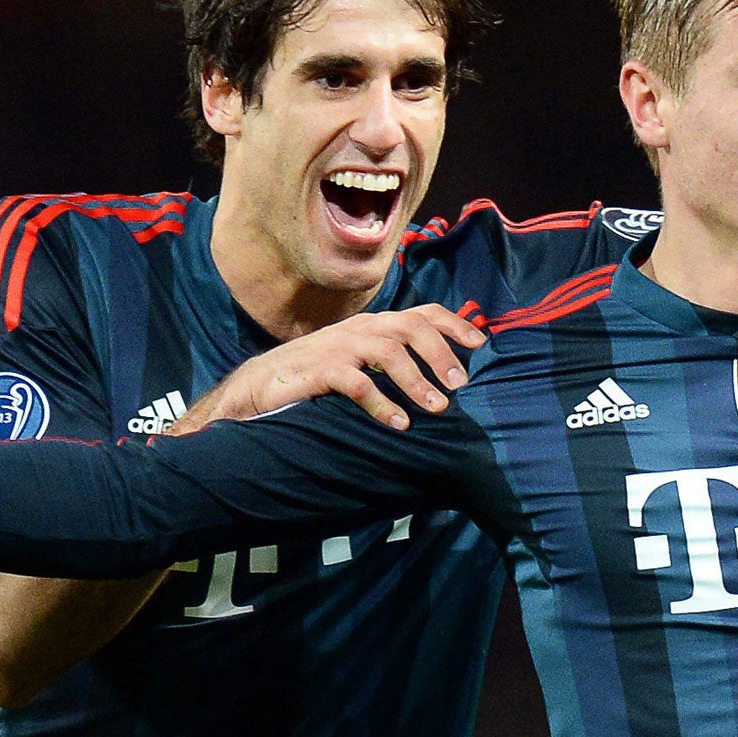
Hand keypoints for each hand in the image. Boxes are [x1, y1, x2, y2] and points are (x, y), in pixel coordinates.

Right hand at [178, 305, 485, 432]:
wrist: (256, 388)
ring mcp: (336, 347)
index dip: (453, 324)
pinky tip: (399, 424)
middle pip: (408, 327)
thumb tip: (440, 374)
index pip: (419, 312)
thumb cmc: (315, 378)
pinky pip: (356, 383)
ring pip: (386, 352)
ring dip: (416, 381)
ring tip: (437, 408)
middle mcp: (357, 330)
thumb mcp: (357, 362)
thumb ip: (390, 360)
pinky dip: (381, 403)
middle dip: (439, 353)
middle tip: (459, 384)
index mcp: (371, 325)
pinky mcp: (317, 371)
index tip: (481, 344)